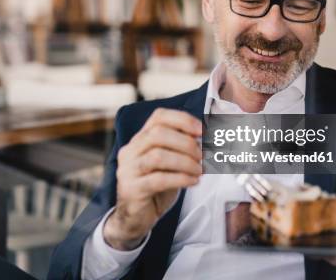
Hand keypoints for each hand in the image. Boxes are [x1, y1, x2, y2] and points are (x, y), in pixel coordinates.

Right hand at [103, 108, 202, 250]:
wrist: (135, 218)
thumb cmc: (155, 188)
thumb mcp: (169, 164)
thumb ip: (181, 150)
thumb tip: (206, 139)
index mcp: (139, 139)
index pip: (159, 117)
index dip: (183, 120)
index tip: (202, 131)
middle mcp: (130, 151)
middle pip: (158, 134)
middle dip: (186, 143)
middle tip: (202, 156)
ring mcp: (128, 170)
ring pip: (158, 156)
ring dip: (185, 162)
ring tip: (199, 171)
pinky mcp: (132, 189)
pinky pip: (158, 179)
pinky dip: (181, 178)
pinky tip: (193, 182)